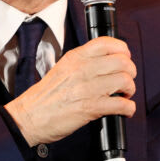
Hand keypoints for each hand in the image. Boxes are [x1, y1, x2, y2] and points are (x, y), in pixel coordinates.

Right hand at [5, 36, 136, 145]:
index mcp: (76, 57)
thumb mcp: (62, 68)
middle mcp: (83, 69)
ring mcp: (87, 88)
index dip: (123, 51)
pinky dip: (128, 108)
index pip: (107, 43)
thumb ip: (82, 62)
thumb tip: (105, 62)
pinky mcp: (91, 108)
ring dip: (130, 90)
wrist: (29, 117)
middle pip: (122, 62)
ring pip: (125, 81)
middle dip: (130, 73)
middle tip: (126, 81)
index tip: (125, 59)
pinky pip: (121, 104)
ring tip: (124, 95)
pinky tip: (124, 110)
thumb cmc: (44, 97)